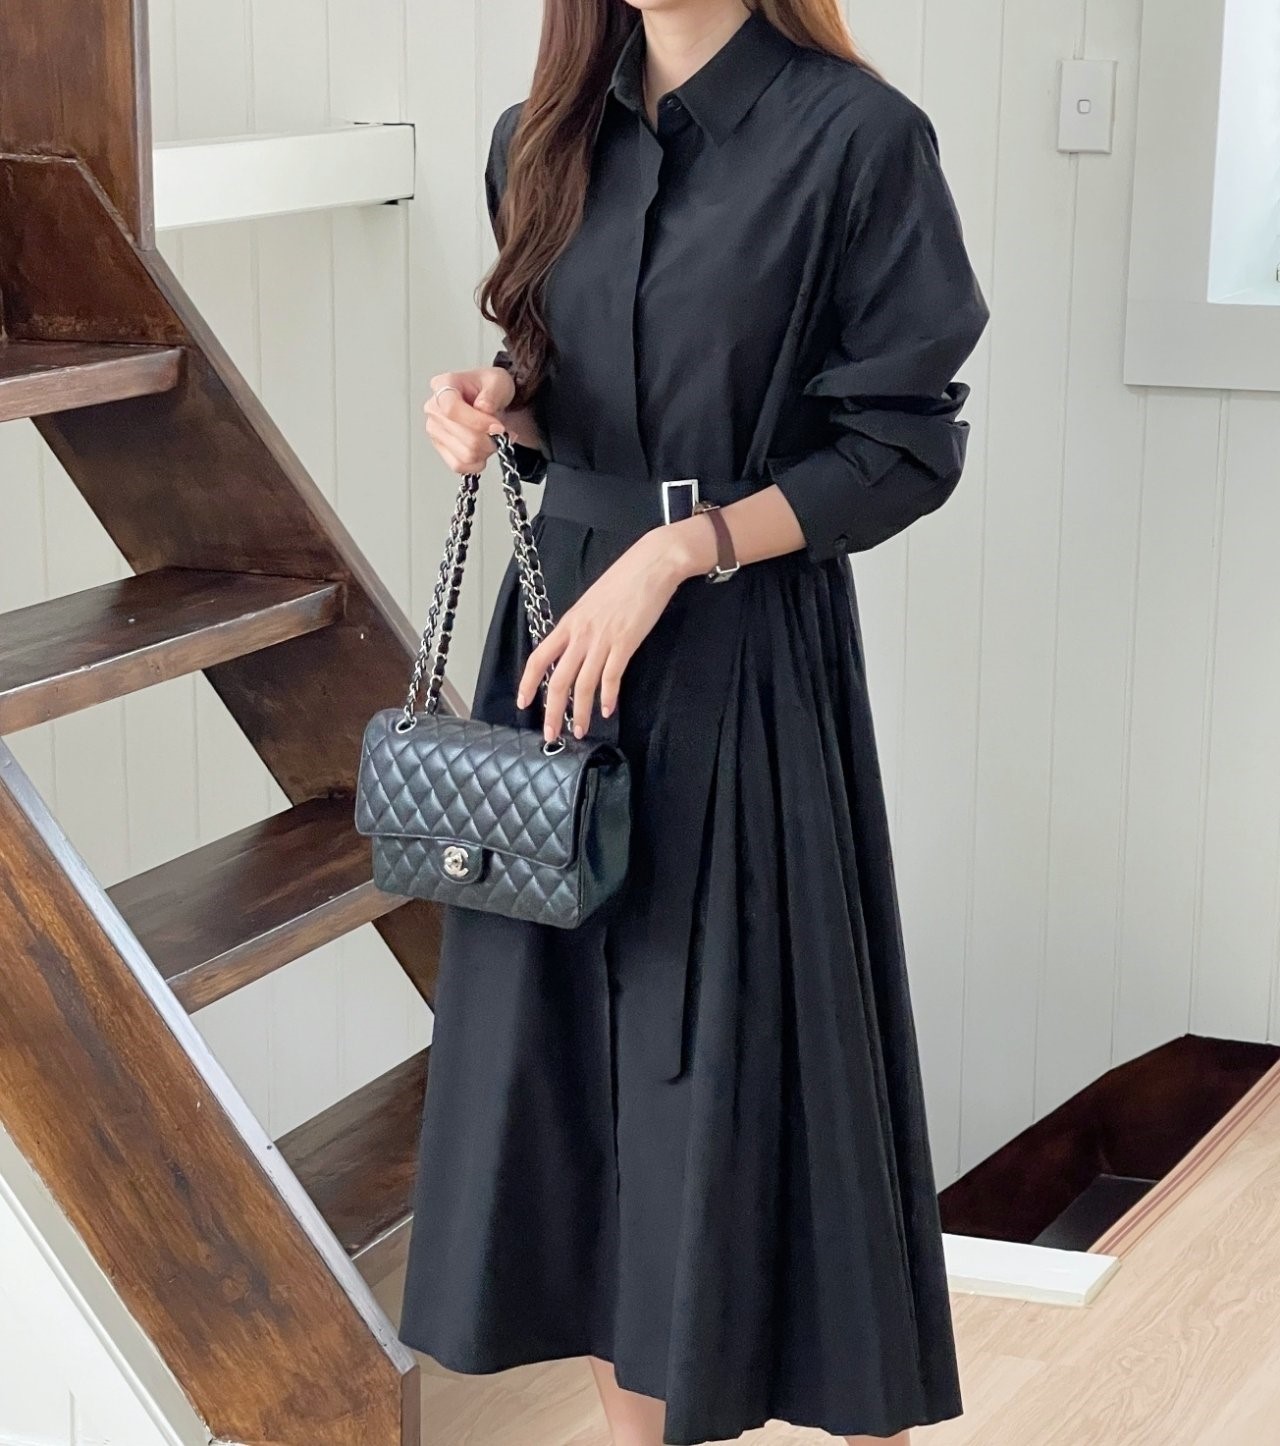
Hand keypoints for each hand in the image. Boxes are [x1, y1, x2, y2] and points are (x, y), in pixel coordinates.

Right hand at [423, 367, 522, 473]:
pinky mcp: (440, 448)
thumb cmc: (489, 388)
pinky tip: (484, 449)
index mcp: (444, 385)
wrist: (488, 400)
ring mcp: (435, 430)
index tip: (498, 427)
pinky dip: (478, 462)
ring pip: (465, 455)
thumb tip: (483, 409)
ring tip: (492, 437)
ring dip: (486, 450)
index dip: (477, 422)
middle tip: (501, 430)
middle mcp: (434, 408)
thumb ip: (492, 394)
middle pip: (463, 437)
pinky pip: (460, 466)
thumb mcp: (498, 381)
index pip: (452, 409)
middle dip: (490, 438)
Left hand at [516, 519, 715, 740]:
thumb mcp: (592, 603)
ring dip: (580, 712)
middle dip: (552, 711)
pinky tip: (607, 709)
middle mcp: (580, 634)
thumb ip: (581, 627)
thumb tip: (577, 647)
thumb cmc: (625, 579)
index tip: (524, 703)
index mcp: (569, 623)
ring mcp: (602, 639)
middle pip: (558, 680)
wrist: (652, 564)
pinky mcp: (625, 642)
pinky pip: (611, 676)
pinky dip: (608, 696)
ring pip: (583, 684)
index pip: (538, 658)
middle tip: (551, 734)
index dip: (528, 683)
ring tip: (579, 730)